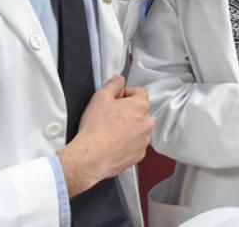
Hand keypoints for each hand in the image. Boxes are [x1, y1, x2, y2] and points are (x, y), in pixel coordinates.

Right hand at [58, 75, 153, 196]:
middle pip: (140, 111)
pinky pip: (135, 144)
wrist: (91, 158)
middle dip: (127, 111)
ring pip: (138, 128)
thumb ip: (113, 84)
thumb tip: (119, 80)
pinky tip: (113, 143)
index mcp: (141, 106)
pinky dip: (127, 143)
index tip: (115, 100)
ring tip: (110, 132)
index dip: (125, 93)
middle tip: (110, 116)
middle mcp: (147, 123)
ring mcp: (144, 141)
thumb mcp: (100, 96)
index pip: (139, 92)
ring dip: (128, 127)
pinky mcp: (139, 155)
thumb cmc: (96, 128)